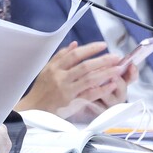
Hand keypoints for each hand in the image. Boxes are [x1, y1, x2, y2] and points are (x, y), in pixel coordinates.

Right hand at [14, 41, 129, 118]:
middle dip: (103, 60)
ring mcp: (66, 90)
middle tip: (116, 57)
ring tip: (119, 69)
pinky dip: (101, 89)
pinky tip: (111, 85)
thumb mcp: (47, 69)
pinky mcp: (71, 102)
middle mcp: (60, 77)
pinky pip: (89, 94)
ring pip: (89, 79)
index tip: (103, 45)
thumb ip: (61, 56)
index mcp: (55, 67)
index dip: (90, 48)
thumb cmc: (41, 89)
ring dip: (106, 73)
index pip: (75, 54)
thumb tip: (75, 44)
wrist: (34, 108)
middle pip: (85, 66)